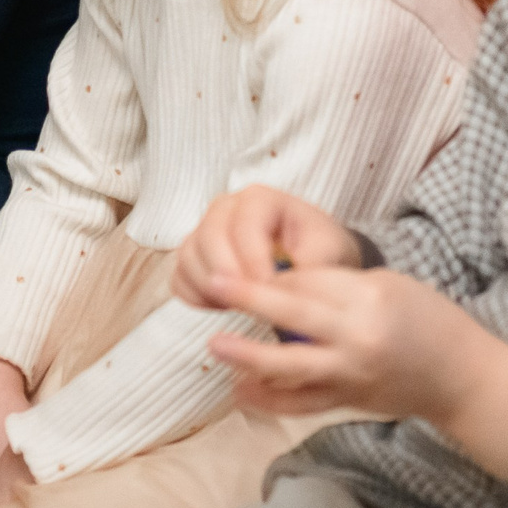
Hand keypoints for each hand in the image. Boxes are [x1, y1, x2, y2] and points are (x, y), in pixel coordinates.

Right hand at [173, 185, 361, 311]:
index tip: (268, 289)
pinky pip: (179, 277)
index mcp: (260, 199)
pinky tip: (223, 308)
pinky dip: (196, 297)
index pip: (244, 225)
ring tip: (240, 307)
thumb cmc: (319, 248)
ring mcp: (205, 232)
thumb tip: (284, 290)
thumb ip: (310, 266)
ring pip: (189, 257)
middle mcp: (225, 209)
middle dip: (227, 275)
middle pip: (208, 236)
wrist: (311, 257)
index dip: (253, 259)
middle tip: (247, 303)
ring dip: (211, 288)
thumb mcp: (328, 251)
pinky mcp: (194, 258)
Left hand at [197, 265, 507, 482]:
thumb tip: (285, 284)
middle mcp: (357, 338)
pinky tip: (240, 391)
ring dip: (248, 355)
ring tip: (216, 345)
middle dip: (249, 297)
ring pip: (291, 365)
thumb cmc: (429, 320)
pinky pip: (301, 402)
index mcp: (369, 299)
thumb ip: (340, 287)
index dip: (274, 272)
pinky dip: (269, 398)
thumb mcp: (390, 286)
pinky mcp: (347, 401)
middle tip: (212, 282)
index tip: (244, 259)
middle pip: (293, 314)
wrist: (462, 376)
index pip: (311, 280)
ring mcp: (350, 375)